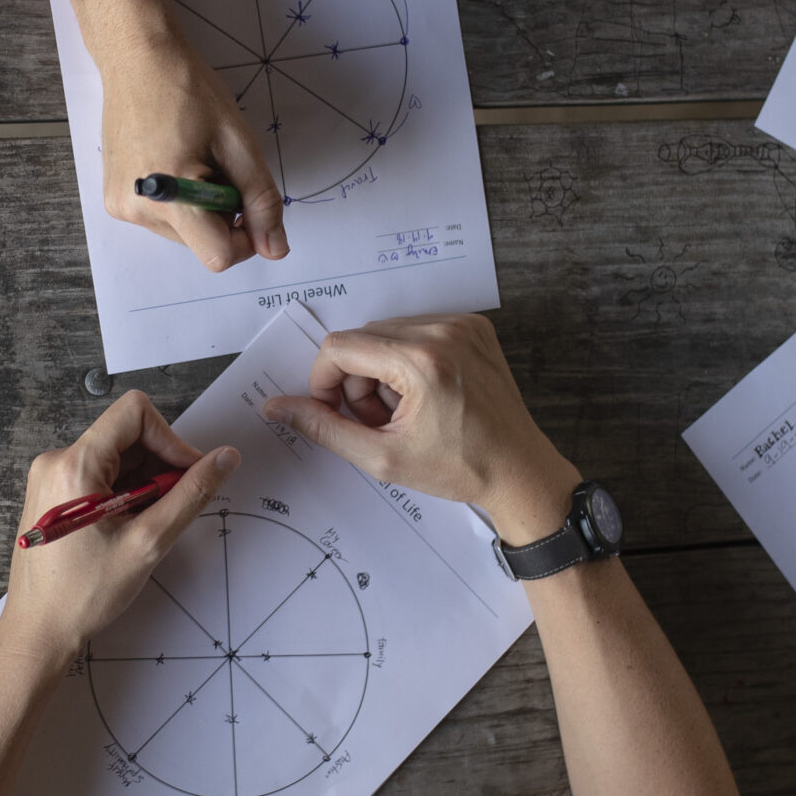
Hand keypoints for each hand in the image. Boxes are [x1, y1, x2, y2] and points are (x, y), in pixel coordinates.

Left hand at [0, 391, 236, 668]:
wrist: (38, 631)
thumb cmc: (82, 594)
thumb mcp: (148, 542)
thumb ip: (190, 494)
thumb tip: (224, 459)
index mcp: (73, 464)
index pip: (134, 413)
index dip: (171, 439)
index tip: (188, 474)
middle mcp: (56, 461)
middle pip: (126, 434)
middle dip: (159, 465)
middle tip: (172, 508)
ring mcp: (51, 477)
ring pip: (116, 457)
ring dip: (143, 482)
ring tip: (146, 526)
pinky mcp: (53, 494)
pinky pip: (100, 475)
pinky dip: (125, 493)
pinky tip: (129, 528)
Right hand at [99, 34, 287, 270]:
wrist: (138, 60)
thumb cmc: (188, 91)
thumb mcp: (238, 143)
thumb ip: (260, 199)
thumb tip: (275, 248)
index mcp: (168, 197)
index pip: (218, 255)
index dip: (246, 237)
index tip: (250, 204)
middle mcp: (136, 211)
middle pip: (201, 244)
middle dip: (221, 214)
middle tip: (217, 164)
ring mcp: (121, 206)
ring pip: (183, 233)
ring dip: (200, 208)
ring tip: (192, 157)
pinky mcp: (115, 198)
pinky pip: (162, 218)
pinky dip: (180, 200)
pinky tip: (173, 160)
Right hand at [256, 314, 577, 541]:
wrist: (519, 470)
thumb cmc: (459, 467)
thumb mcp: (381, 456)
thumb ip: (323, 428)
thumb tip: (276, 406)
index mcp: (420, 361)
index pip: (339, 347)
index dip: (324, 382)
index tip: (337, 413)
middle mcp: (442, 332)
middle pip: (361, 339)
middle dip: (356, 381)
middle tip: (378, 421)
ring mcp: (462, 325)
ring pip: (386, 333)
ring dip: (380, 370)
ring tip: (403, 411)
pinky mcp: (474, 327)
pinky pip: (416, 330)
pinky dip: (407, 359)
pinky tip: (424, 395)